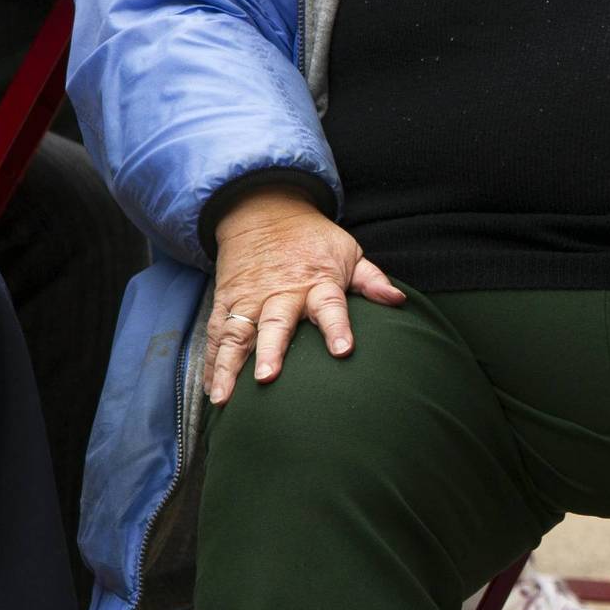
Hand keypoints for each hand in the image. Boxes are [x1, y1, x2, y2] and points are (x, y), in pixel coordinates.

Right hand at [206, 187, 404, 404]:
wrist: (261, 210)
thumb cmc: (312, 240)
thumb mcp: (348, 252)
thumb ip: (372, 279)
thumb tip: (398, 299)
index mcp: (317, 282)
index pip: (330, 306)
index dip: (337, 327)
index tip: (343, 351)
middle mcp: (280, 293)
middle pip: (275, 324)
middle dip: (270, 351)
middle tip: (267, 378)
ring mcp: (248, 299)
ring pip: (236, 334)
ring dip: (228, 366)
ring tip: (226, 398)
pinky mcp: (225, 302)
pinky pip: (216, 335)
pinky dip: (211, 364)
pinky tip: (213, 391)